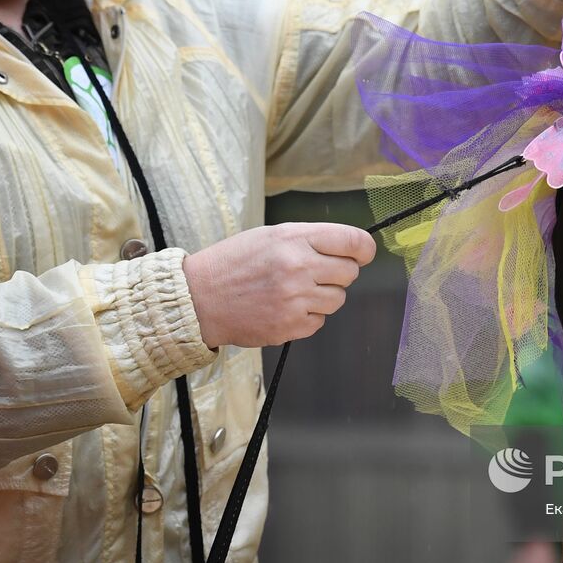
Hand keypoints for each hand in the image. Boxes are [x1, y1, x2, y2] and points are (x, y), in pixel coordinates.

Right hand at [183, 223, 375, 347]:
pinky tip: (283, 308)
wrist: (198, 299)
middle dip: (338, 273)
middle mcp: (298, 267)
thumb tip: (350, 250)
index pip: (353, 242)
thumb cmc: (234, 263)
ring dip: (322, 296)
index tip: (362, 254)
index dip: (364, 250)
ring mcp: (295, 299)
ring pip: (337, 300)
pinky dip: (306, 316)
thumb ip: (310, 240)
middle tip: (315, 273)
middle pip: (350, 273)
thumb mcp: (270, 236)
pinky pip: (319, 321)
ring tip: (293, 291)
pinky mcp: (290, 326)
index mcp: (294, 239)